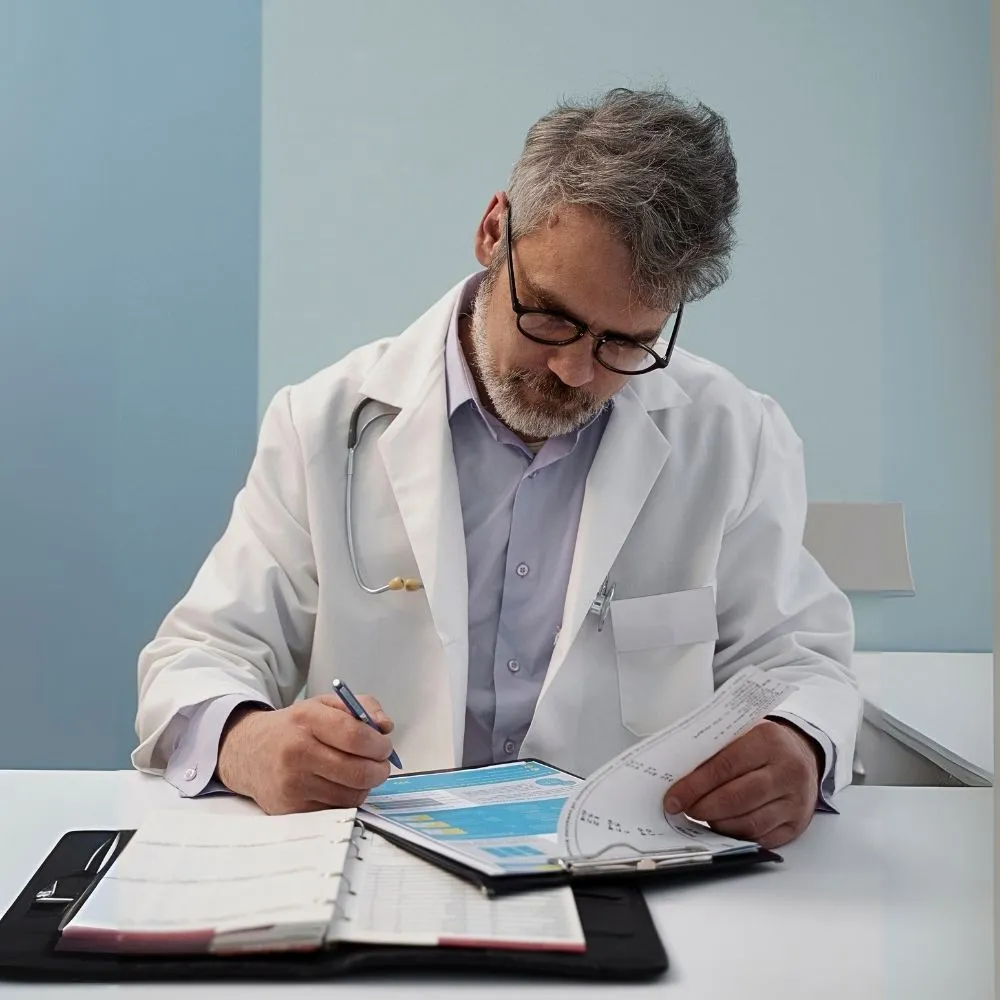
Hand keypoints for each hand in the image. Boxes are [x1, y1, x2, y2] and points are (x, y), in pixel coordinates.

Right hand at [216, 694, 394, 814]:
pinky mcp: (290, 809)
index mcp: (307, 720)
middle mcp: (296, 753)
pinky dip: (345, 799)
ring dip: (364, 786)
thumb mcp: (324, 705)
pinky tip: (339, 785)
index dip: (379, 744)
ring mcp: (292, 785)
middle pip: (357, 771)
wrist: (249, 752)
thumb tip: (385, 728)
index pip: (355, 736)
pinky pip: (335, 809)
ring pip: (351, 795)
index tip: (385, 746)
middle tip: (380, 764)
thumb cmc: (293, 728)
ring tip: (358, 773)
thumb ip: (361, 707)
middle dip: (379, 769)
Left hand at [663, 720, 821, 849]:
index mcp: (768, 740)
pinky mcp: (797, 824)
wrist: (802, 755)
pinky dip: (737, 835)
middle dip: (704, 807)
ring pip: (750, 822)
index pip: (725, 766)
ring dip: (718, 824)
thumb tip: (676, 774)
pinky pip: (762, 838)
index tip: (674, 797)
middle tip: (684, 808)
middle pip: (738, 797)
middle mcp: (788, 771)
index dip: (695, 785)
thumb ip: (714, 749)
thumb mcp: (742, 732)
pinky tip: (722, 826)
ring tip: (701, 816)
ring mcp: (796, 800)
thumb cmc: (763, 744)